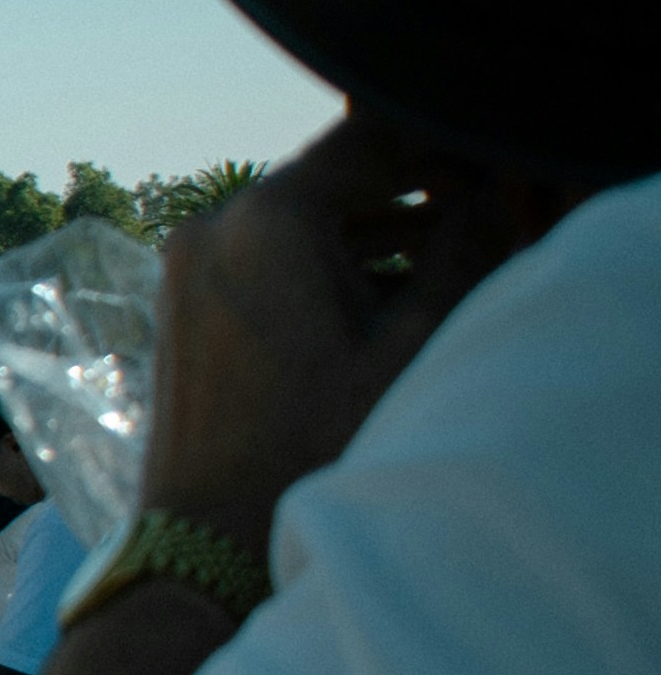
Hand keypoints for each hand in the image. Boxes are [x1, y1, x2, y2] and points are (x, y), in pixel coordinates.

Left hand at [139, 119, 532, 557]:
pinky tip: (386, 290)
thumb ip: (458, 258)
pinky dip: (323, 263)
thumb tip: (488, 199)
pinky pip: (264, 256)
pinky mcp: (185, 300)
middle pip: (331, 180)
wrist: (207, 533)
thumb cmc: (310, 448)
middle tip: (475, 213)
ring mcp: (190, 262)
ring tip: (448, 252)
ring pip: (298, 220)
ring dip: (370, 231)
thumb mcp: (407, 347)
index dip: (434, 149)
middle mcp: (214, 225)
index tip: (481, 173)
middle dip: (406, 191)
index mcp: (268, 219)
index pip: (367, 141)